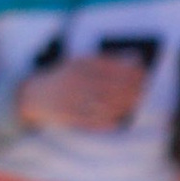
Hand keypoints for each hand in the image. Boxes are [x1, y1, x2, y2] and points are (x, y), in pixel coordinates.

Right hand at [17, 53, 150, 133]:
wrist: (35, 94)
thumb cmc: (64, 76)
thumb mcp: (79, 62)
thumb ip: (105, 60)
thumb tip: (133, 59)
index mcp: (78, 66)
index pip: (110, 68)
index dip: (130, 71)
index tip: (145, 73)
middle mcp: (75, 82)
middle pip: (109, 87)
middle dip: (130, 88)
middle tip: (145, 89)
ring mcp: (72, 101)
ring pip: (103, 105)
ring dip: (122, 105)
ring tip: (136, 102)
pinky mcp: (69, 117)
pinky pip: (92, 121)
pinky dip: (108, 120)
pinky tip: (120, 119)